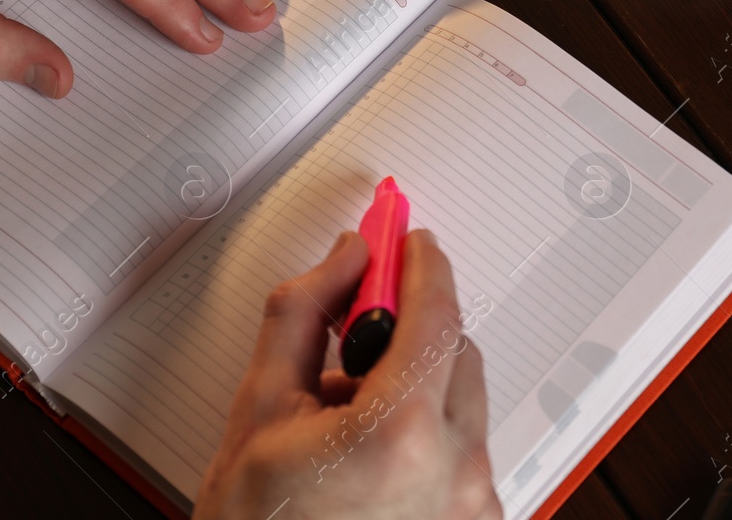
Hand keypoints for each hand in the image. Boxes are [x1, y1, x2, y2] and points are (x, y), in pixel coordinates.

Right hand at [195, 230, 499, 519]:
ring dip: (417, 386)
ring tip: (346, 422)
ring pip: (463, 399)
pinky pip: (465, 447)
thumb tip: (345, 260)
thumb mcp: (260, 408)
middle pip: (456, 351)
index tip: (405, 239)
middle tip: (353, 332)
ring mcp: (472, 506)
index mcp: (400, 436)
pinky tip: (370, 458)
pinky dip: (428, 433)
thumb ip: (305, 312)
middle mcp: (454, 471)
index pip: (434, 312)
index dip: (418, 263)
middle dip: (409, 329)